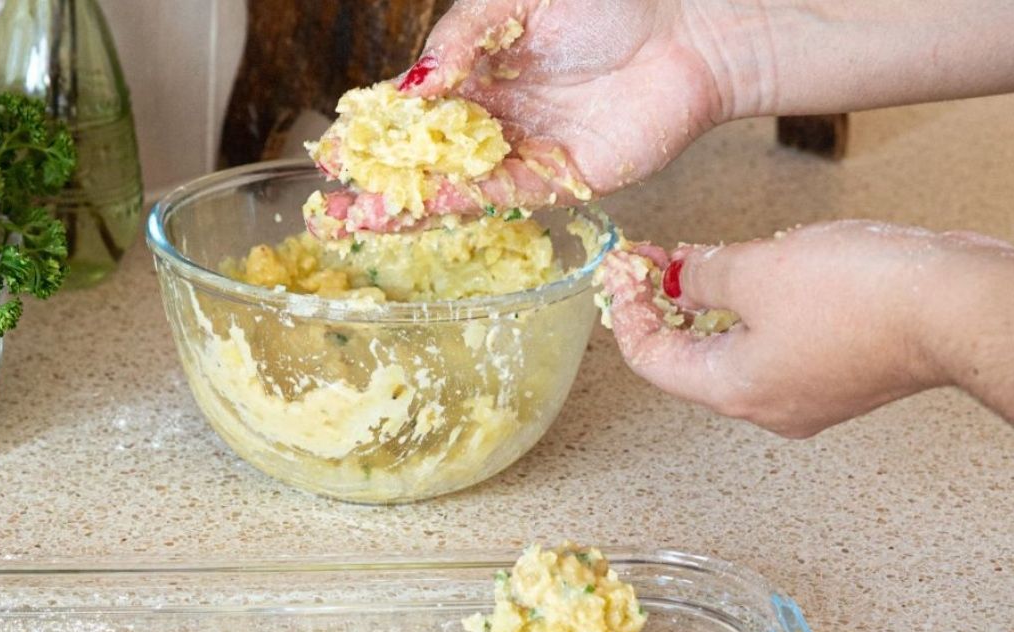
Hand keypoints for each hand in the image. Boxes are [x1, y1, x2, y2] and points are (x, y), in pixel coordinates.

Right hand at [317, 0, 734, 232]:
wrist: (688, 27)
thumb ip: (463, 36)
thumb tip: (413, 84)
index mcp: (480, 69)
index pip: (414, 109)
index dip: (373, 132)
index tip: (332, 153)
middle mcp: (495, 118)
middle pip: (424, 159)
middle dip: (376, 183)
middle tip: (325, 208)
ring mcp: (523, 152)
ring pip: (451, 186)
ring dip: (404, 207)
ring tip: (355, 222)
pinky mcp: (556, 183)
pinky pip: (496, 196)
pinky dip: (454, 205)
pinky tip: (415, 212)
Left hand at [600, 221, 1013, 439]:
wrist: (956, 306)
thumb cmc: (865, 298)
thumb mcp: (759, 271)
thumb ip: (706, 274)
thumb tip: (682, 274)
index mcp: (731, 390)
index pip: (651, 361)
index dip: (629, 313)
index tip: (622, 273)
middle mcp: (765, 405)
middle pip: (691, 359)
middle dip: (667, 306)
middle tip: (655, 260)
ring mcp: (805, 396)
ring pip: (738, 351)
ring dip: (714, 306)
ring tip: (704, 260)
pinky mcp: (840, 376)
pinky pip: (780, 345)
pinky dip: (758, 313)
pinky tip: (764, 274)